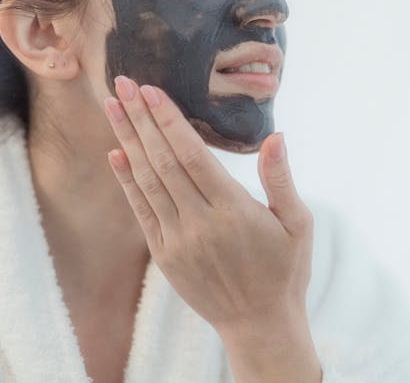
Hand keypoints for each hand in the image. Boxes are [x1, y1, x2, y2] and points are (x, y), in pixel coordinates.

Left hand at [103, 75, 314, 340]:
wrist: (259, 325)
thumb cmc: (284, 270)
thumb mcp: (297, 224)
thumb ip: (281, 179)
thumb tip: (276, 136)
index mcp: (233, 210)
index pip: (192, 155)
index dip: (168, 121)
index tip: (150, 90)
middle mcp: (199, 223)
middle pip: (162, 161)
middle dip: (140, 119)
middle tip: (121, 83)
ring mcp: (177, 240)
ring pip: (146, 181)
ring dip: (126, 141)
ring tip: (112, 107)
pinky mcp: (164, 255)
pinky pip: (141, 211)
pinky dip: (126, 181)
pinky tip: (115, 153)